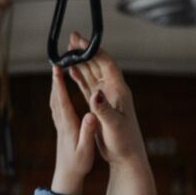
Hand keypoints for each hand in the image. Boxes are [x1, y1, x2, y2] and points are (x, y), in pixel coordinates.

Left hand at [49, 65, 98, 194]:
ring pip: (55, 101)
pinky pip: (57, 108)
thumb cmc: (78, 164)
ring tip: (57, 72)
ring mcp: (60, 126)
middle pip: (56, 97)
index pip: (62, 100)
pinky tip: (59, 92)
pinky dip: (57, 96)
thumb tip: (90, 116)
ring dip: (55, 86)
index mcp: (68, 125)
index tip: (57, 68)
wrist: (67, 176)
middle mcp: (61, 123)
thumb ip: (88, 132)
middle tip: (56, 62)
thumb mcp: (86, 149)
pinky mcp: (61, 129)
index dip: (59, 84)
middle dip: (55, 79)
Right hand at [61, 32, 146, 168]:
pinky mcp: (100, 105)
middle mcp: (113, 90)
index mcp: (118, 91)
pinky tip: (71, 71)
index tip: (79, 42)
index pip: (105, 63)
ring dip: (81, 61)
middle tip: (71, 38)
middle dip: (85, 51)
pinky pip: (88, 86)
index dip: (93, 50)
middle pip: (98, 64)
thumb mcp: (114, 125)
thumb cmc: (124, 142)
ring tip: (68, 50)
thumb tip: (95, 94)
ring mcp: (107, 97)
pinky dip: (79, 77)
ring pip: (92, 73)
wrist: (127, 156)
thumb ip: (103, 109)